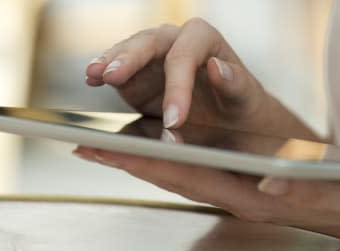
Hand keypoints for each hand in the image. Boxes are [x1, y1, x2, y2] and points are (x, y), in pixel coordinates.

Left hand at [73, 146, 339, 249]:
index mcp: (255, 197)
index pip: (190, 177)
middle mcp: (241, 196)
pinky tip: (162, 149)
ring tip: (108, 146)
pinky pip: (205, 172)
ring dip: (147, 160)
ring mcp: (244, 193)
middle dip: (130, 162)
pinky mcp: (252, 186)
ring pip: (186, 175)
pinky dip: (176, 160)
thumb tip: (271, 182)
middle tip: (84, 146)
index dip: (145, 163)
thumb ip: (306, 187)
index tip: (103, 151)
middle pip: (176, 177)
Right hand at [85, 18, 316, 139]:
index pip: (186, 55)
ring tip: (94, 74)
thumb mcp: (247, 100)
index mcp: (205, 40)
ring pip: (128, 52)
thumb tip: (216, 67)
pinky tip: (92, 78)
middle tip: (113, 76)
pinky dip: (104, 73)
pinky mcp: (137, 77)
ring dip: (110, 62)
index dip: (178, 85)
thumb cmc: (243, 106)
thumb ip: (234, 83)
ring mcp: (153, 58)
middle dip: (130, 58)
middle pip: (149, 42)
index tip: (174, 119)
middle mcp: (176, 42)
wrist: (233, 121)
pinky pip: (118, 72)